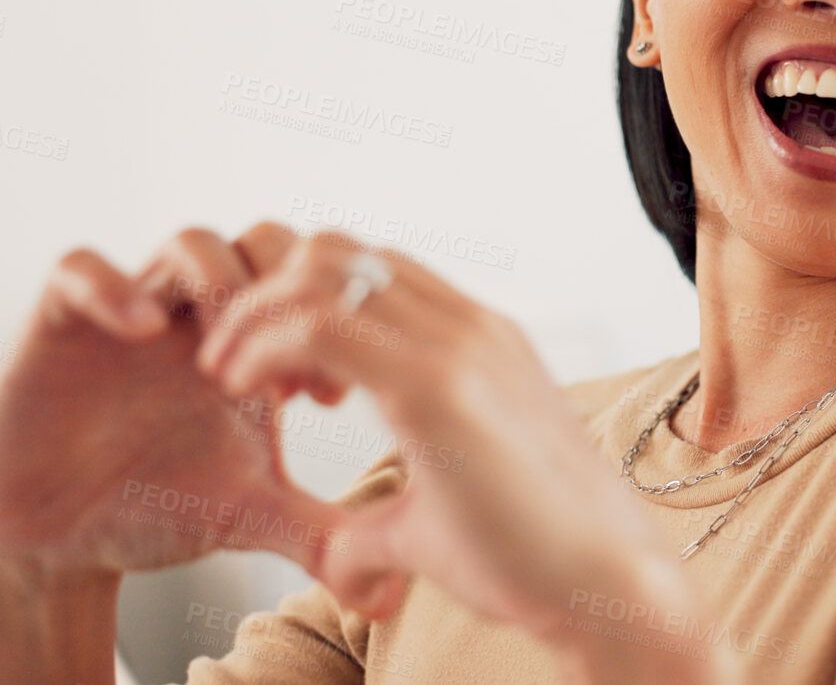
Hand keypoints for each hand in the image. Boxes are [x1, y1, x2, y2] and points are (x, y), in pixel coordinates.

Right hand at [0, 230, 361, 578]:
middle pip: (271, 243)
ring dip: (219, 283)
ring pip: (194, 242)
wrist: (57, 537)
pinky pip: (79, 267)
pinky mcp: (60, 321)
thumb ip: (322, 533)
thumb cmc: (158, 507)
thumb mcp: (253, 515)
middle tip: (283, 374)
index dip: (335, 327)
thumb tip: (389, 592)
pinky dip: (114, 285)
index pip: (319, 285)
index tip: (332, 400)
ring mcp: (136, 311)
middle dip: (288, 295)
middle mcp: (203, 316)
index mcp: (261, 347)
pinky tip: (141, 332)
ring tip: (219, 359)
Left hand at [198, 223, 717, 678]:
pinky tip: (250, 392)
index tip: (277, 382)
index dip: (303, 308)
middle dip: (268, 297)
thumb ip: (378, 525)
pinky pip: (322, 323)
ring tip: (234, 377)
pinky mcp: (438, 386)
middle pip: (340, 252)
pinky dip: (264, 344)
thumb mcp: (437, 519)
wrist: (601, 584)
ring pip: (325, 269)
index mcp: (480, 343)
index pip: (373, 273)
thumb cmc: (536, 559)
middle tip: (239, 368)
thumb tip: (341, 567)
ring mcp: (460, 347)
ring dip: (258, 315)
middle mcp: (471, 328)